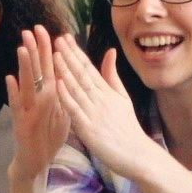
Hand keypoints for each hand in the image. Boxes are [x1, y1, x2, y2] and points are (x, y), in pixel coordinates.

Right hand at [3, 26, 72, 181]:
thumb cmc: (49, 136)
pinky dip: (13, 93)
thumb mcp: (62, 111)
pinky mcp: (21, 122)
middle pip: (37, 70)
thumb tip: (70, 72)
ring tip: (23, 48)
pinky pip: (17, 106)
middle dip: (35, 50)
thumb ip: (65, 92)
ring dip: (24, 66)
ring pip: (26, 84)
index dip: (48, 48)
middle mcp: (37, 98)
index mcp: (49, 94)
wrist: (37, 161)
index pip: (49, 66)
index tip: (47, 29)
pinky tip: (10, 80)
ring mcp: (28, 108)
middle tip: (31, 29)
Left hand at [48, 39, 162, 179]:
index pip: (88, 67)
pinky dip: (66, 96)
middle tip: (57, 40)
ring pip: (77, 89)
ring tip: (55, 56)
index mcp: (107, 91)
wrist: (136, 153)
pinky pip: (75, 110)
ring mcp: (94, 113)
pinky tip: (58, 84)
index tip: (65, 38)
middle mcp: (100, 99)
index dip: (76, 52)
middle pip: (82, 74)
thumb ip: (112, 75)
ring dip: (66, 71)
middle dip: (69, 56)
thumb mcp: (122, 97)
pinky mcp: (89, 128)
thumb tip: (110, 51)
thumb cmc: (127, 127)